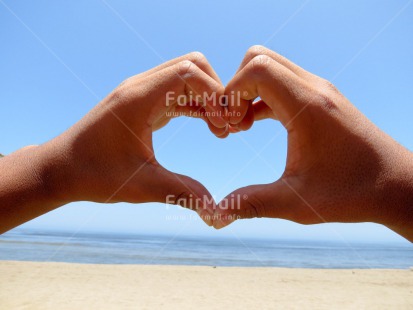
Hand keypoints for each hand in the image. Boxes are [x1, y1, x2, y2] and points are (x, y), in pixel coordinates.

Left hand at [0, 52, 226, 231]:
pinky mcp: (142, 103)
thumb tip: (216, 213)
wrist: (61, 169)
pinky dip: (197, 104)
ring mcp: (141, 92)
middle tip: (227, 125)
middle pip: (192, 66)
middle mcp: (140, 87)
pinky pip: (177, 92)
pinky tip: (208, 125)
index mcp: (139, 98)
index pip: (190, 72)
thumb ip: (181, 193)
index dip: (215, 96)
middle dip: (217, 91)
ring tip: (221, 129)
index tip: (224, 127)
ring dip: (208, 98)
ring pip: (186, 76)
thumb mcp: (141, 186)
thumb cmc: (94, 175)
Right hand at [214, 46, 412, 240]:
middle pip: (260, 59)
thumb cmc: (352, 193)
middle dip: (236, 86)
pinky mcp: (321, 99)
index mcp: (307, 106)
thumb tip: (216, 216)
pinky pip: (282, 83)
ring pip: (271, 68)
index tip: (228, 125)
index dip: (231, 91)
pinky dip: (261, 97)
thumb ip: (252, 203)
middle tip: (232, 122)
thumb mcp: (296, 202)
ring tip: (240, 126)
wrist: (397, 185)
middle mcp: (314, 89)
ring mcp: (319, 91)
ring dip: (248, 91)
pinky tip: (254, 123)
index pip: (257, 69)